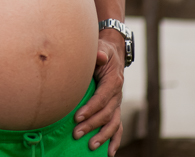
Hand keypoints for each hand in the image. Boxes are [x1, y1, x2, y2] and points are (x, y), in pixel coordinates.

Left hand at [74, 38, 124, 154]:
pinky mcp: (115, 109)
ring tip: (90, 146)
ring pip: (113, 123)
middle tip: (76, 134)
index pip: (102, 98)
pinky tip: (109, 153)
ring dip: (102, 136)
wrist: (111, 54)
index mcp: (113, 81)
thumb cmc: (102, 52)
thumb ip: (99, 53)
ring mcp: (117, 103)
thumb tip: (100, 56)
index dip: (90, 108)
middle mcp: (117, 95)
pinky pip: (118, 127)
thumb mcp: (101, 49)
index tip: (77, 117)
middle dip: (91, 125)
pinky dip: (115, 141)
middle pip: (106, 114)